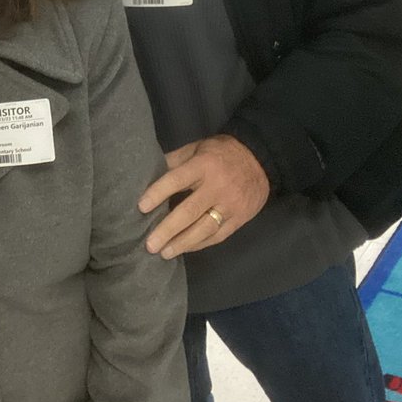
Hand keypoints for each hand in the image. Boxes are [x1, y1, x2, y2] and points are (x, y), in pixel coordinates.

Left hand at [137, 134, 269, 259]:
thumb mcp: (196, 148)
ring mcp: (230, 205)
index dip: (158, 193)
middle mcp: (217, 187)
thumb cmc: (220, 152)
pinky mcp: (240, 218)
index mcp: (203, 165)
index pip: (177, 180)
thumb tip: (147, 173)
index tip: (141, 207)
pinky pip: (218, 236)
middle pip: (189, 211)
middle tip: (150, 244)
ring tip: (164, 253)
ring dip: (183, 243)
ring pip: (204, 229)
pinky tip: (184, 249)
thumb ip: (174, 161)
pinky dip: (199, 244)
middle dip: (168, 229)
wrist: (260, 159)